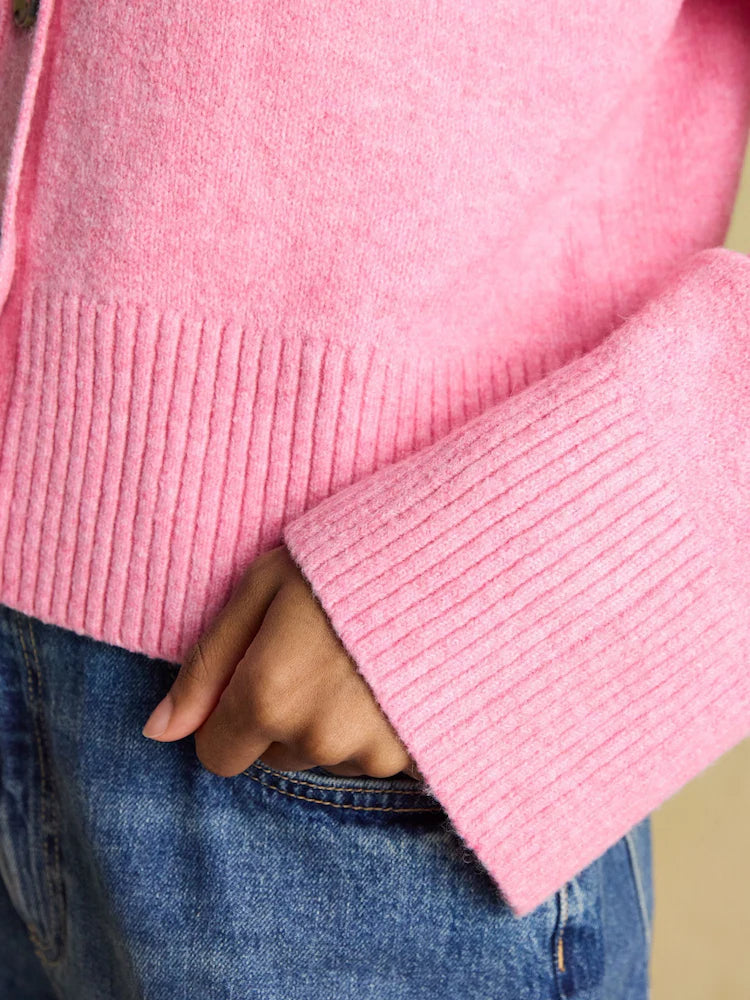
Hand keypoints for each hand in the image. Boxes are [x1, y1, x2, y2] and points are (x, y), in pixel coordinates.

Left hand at [141, 544, 424, 781]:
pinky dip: (378, 726)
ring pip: (327, 755)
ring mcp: (372, 751)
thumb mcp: (263, 588)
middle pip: (275, 754)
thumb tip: (157, 730)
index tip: (259, 673)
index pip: (217, 755)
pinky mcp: (417, 756)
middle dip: (286, 715)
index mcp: (268, 696)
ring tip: (362, 658)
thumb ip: (207, 663)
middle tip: (321, 651)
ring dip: (334, 720)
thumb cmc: (348, 557)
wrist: (453, 555)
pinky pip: (375, 756)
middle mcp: (317, 737)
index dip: (230, 717)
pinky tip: (392, 677)